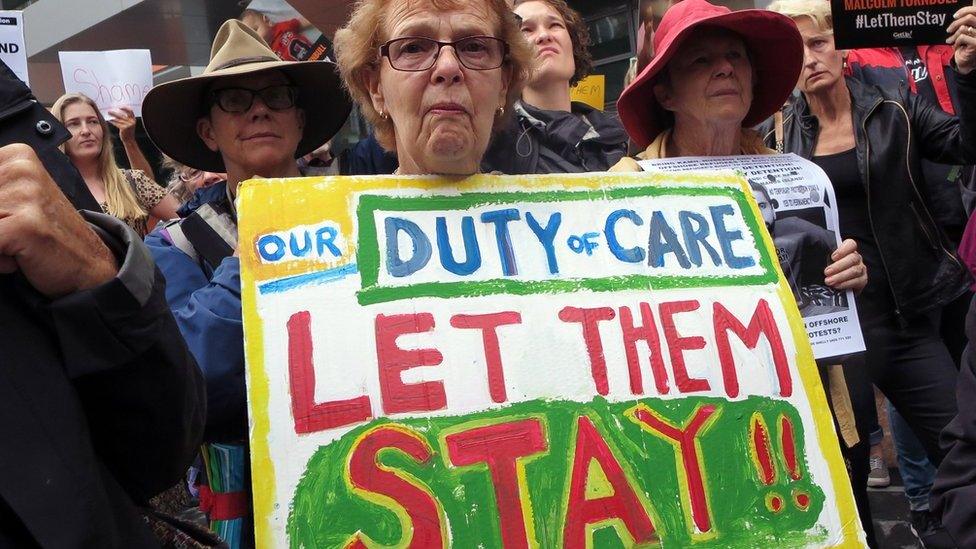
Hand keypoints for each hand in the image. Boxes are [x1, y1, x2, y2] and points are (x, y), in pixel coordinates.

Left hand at [0, 144, 116, 296]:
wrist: (90, 266)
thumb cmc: (44, 236)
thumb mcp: (9, 203)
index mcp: (15, 156)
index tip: (7, 217)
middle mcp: (21, 166)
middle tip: (8, 235)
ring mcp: (26, 193)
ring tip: (13, 246)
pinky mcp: (25, 223)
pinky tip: (17, 258)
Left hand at [107, 106, 137, 141]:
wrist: (129, 140)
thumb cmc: (127, 132)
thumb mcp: (128, 124)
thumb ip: (125, 119)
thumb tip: (116, 112)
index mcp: (134, 120)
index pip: (130, 111)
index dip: (125, 108)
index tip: (119, 107)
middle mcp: (132, 122)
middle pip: (122, 115)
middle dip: (115, 112)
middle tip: (109, 110)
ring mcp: (128, 125)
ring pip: (118, 119)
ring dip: (112, 116)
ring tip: (108, 113)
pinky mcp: (124, 128)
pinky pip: (116, 123)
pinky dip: (112, 121)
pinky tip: (109, 120)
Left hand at [823, 238, 866, 292]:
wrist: (833, 288)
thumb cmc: (827, 271)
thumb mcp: (823, 262)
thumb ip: (821, 257)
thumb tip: (812, 254)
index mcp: (847, 250)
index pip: (850, 244)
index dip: (843, 250)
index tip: (833, 257)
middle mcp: (855, 258)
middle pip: (853, 258)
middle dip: (839, 266)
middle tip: (827, 272)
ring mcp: (860, 269)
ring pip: (855, 270)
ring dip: (841, 276)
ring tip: (829, 281)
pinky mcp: (862, 280)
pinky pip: (857, 281)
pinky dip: (846, 284)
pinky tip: (837, 286)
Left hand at [947, 6, 975, 73]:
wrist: (965, 60)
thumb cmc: (964, 46)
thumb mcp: (964, 32)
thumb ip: (964, 23)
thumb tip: (957, 16)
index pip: (975, 11)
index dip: (964, 11)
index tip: (955, 16)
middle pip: (969, 18)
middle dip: (955, 23)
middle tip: (948, 30)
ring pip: (963, 28)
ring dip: (954, 36)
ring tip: (951, 41)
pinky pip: (962, 37)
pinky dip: (956, 42)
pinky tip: (957, 46)